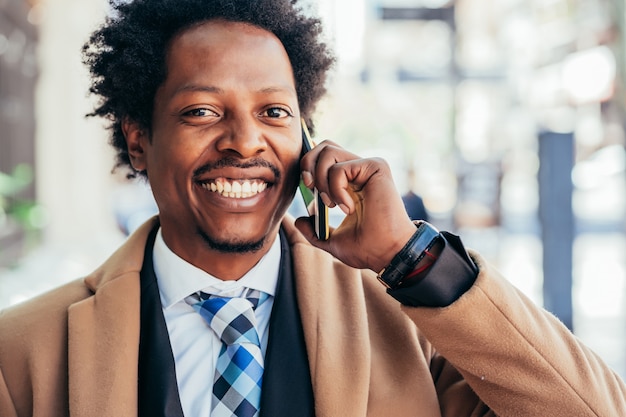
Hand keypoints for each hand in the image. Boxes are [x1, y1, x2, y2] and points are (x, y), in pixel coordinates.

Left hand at [294, 140, 415, 271]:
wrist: (386, 254)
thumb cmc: (366, 249)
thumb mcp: (331, 240)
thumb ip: (314, 231)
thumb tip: (299, 220)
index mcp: (349, 183)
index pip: (324, 158)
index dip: (309, 167)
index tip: (308, 190)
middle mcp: (359, 171)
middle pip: (324, 145)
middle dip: (308, 163)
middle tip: (311, 188)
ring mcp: (367, 167)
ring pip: (328, 151)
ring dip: (321, 180)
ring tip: (331, 204)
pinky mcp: (376, 167)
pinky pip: (339, 168)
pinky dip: (336, 189)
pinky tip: (348, 208)